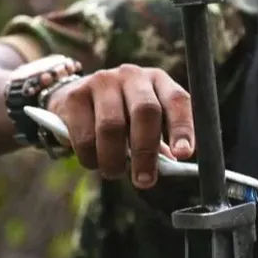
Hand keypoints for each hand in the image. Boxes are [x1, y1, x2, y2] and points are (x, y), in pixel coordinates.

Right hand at [45, 64, 194, 188]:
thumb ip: (160, 140)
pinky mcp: (75, 95)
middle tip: (144, 181)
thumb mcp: (144, 121)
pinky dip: (91, 157)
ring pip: (112, 126)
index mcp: (157, 80)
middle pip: (145, 111)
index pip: (177, 100)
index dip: (182, 127)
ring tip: (114, 173)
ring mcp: (102, 81)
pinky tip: (94, 162)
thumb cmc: (121, 115)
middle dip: (146, 151)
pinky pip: (85, 135)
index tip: (183, 154)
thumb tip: (173, 166)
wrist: (74, 96)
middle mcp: (132, 76)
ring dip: (114, 159)